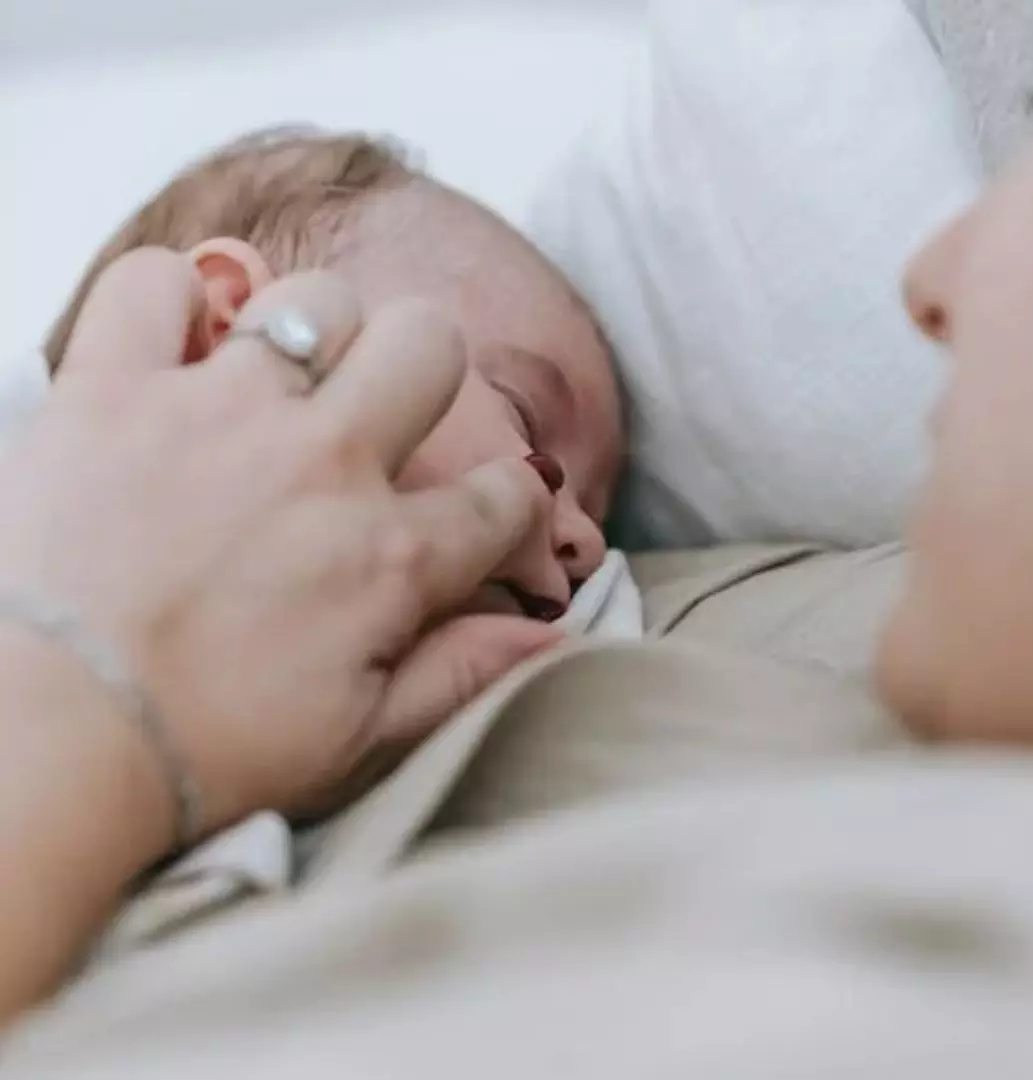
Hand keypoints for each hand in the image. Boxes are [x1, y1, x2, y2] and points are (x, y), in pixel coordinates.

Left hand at [0, 249, 559, 841]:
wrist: (43, 746)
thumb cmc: (204, 752)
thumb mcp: (360, 736)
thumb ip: (466, 672)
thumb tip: (559, 638)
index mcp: (390, 557)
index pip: (507, 493)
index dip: (511, 503)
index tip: (483, 519)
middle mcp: (324, 464)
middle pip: (428, 343)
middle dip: (422, 371)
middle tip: (378, 418)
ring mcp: (221, 414)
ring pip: (319, 298)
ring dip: (314, 335)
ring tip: (277, 387)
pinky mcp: (114, 389)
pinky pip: (155, 283)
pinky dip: (166, 303)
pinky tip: (171, 353)